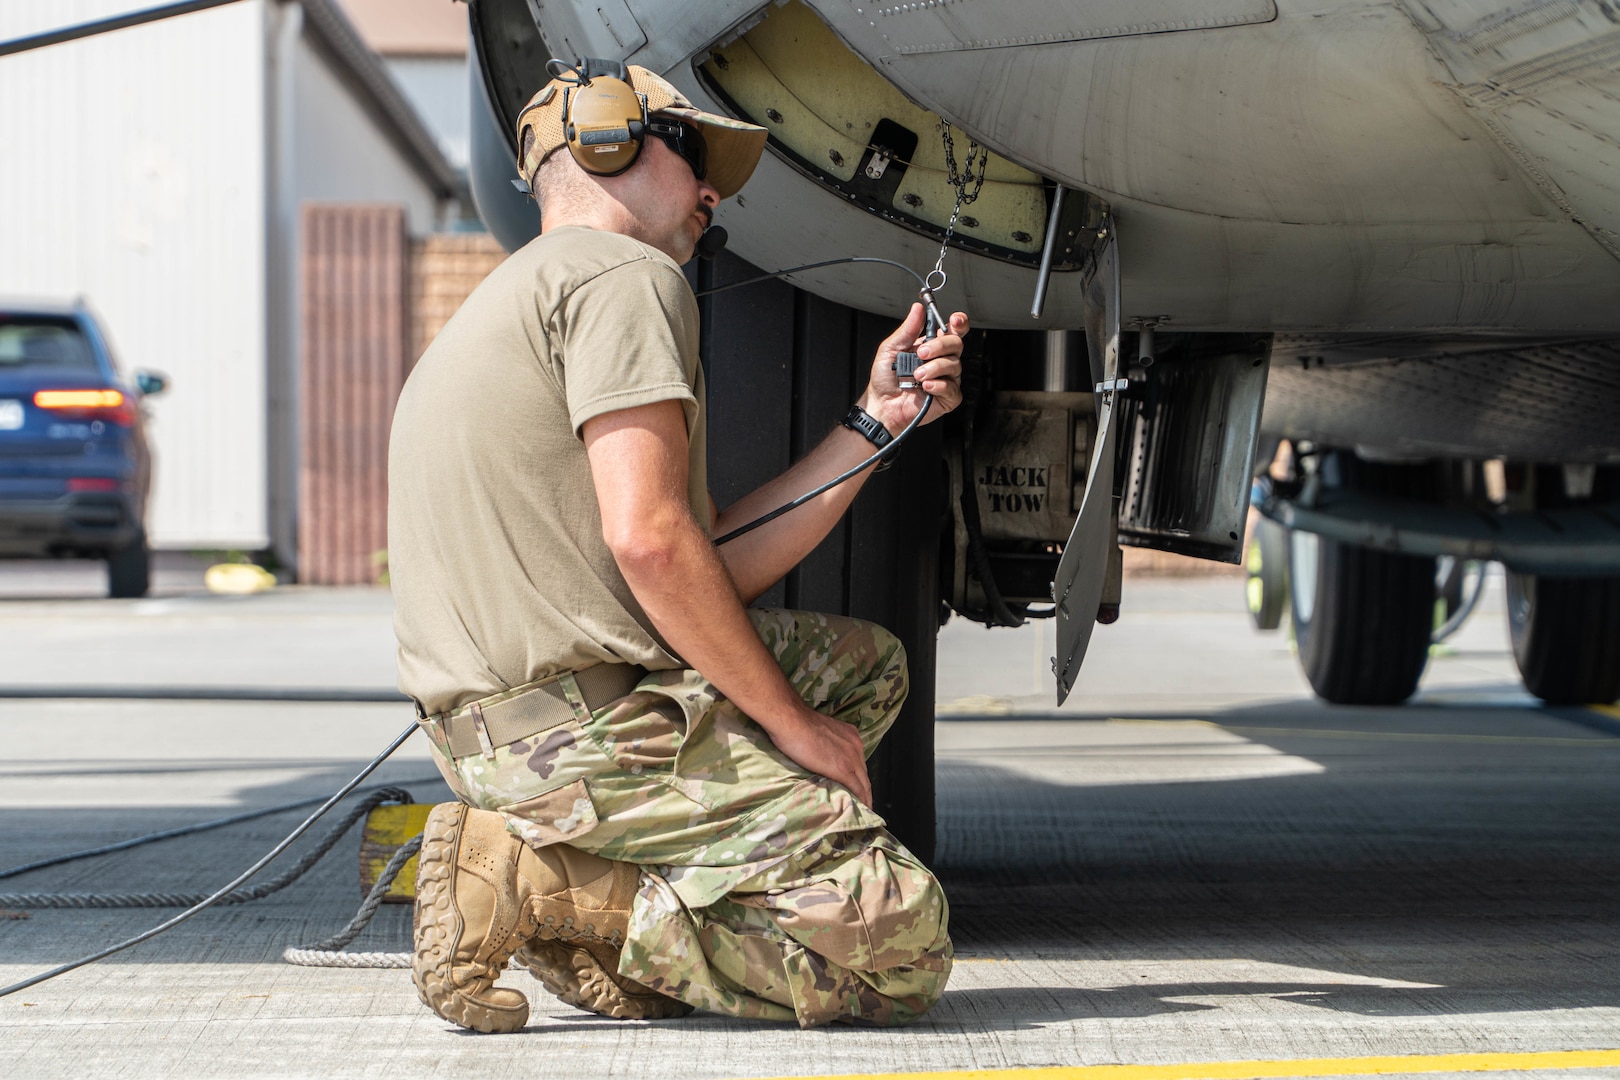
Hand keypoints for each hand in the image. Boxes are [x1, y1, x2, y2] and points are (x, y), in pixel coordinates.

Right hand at [765, 705, 872, 806]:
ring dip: (864, 797)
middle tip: (862, 804)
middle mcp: (856, 746)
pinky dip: (861, 801)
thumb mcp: (819, 733)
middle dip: (864, 789)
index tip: (856, 788)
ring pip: (864, 783)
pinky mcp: (843, 769)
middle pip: (864, 773)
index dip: (858, 777)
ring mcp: (851, 757)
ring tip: (862, 810)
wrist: (791, 721)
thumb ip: (825, 745)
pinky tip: (859, 810)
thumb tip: (820, 756)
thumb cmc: (796, 724)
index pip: (858, 762)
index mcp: (850, 736)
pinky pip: (857, 789)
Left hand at [860, 303, 968, 432]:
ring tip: (916, 375)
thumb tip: (917, 309)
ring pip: (954, 365)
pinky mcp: (948, 397)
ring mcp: (947, 378)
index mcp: (931, 345)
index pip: (953, 330)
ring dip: (933, 368)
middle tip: (921, 353)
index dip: (959, 323)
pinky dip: (938, 385)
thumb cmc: (885, 378)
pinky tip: (924, 386)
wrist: (881, 404)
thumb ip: (907, 329)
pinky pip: (952, 388)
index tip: (954, 320)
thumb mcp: (891, 348)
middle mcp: (941, 360)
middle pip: (956, 344)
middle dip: (940, 346)